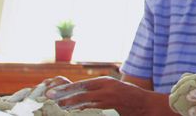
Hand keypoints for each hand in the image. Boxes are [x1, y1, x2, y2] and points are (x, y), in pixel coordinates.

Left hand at [46, 76, 161, 114]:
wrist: (146, 105)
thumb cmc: (129, 96)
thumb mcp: (113, 87)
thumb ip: (98, 89)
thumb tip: (78, 94)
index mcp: (105, 81)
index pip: (82, 84)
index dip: (66, 87)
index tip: (53, 91)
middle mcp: (106, 89)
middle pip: (81, 93)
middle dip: (64, 96)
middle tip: (50, 98)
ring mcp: (108, 100)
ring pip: (84, 103)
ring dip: (70, 106)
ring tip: (59, 107)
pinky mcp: (111, 110)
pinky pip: (92, 111)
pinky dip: (82, 111)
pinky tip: (74, 112)